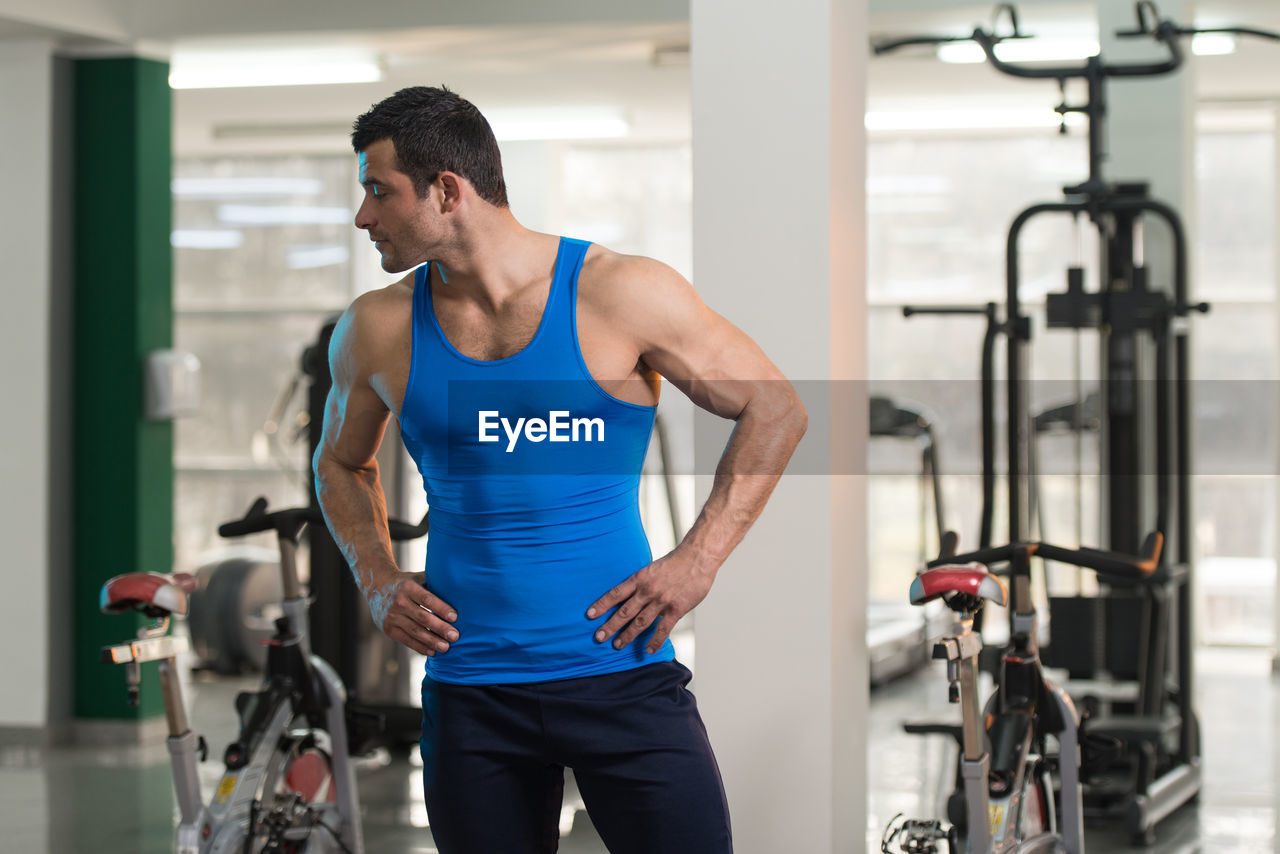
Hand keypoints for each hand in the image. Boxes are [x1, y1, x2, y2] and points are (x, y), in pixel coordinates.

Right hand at [365, 570, 457, 656]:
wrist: (377, 586)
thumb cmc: (407, 583)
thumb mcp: (418, 578)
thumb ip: (435, 583)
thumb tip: (460, 589)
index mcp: (408, 587)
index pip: (427, 599)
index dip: (441, 608)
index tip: (455, 617)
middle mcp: (398, 602)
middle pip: (422, 617)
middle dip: (440, 628)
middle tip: (455, 636)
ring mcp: (391, 616)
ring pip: (414, 631)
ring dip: (431, 641)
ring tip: (446, 647)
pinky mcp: (388, 628)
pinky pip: (406, 640)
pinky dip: (420, 647)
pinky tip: (432, 652)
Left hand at [587, 552, 714, 653]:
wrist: (697, 558)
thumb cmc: (676, 562)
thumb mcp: (653, 568)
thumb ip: (643, 583)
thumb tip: (631, 595)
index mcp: (640, 578)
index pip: (616, 593)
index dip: (602, 604)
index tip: (590, 615)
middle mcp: (647, 590)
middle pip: (624, 611)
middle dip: (610, 625)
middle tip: (598, 637)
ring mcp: (661, 601)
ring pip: (640, 622)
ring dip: (627, 635)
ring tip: (617, 645)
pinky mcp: (676, 609)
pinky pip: (663, 629)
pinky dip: (654, 642)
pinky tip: (648, 650)